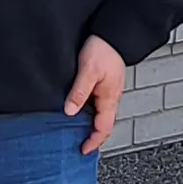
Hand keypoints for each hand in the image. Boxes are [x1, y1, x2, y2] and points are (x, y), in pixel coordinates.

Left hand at [65, 37, 126, 153]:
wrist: (113, 33)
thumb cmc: (103, 50)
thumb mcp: (88, 71)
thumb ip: (79, 92)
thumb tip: (69, 112)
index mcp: (109, 99)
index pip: (104, 128)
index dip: (93, 142)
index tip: (82, 150)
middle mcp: (110, 98)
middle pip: (102, 124)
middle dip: (91, 137)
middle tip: (76, 144)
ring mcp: (108, 92)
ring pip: (99, 115)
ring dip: (89, 125)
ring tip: (73, 130)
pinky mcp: (103, 84)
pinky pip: (96, 104)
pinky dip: (88, 112)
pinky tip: (77, 110)